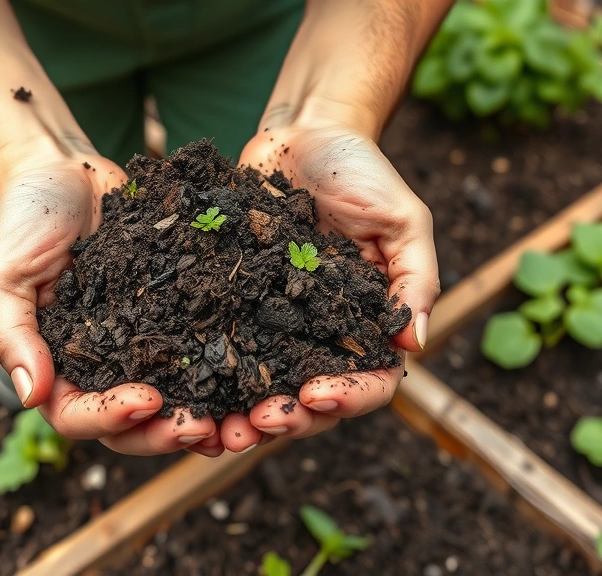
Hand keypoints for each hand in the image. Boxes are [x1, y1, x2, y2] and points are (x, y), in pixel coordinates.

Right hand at [0, 151, 217, 454]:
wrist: (67, 168)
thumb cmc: (24, 217)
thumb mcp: (4, 274)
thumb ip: (13, 334)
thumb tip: (31, 396)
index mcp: (55, 367)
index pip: (76, 415)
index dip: (111, 418)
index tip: (147, 401)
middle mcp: (101, 367)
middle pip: (132, 424)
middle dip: (165, 433)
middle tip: (204, 428)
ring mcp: (141, 345)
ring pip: (172, 400)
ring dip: (204, 416)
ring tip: (238, 420)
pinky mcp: (175, 316)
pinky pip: (201, 352)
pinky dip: (226, 371)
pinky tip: (257, 376)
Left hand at [212, 118, 438, 448]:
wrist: (303, 132)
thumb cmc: (362, 171)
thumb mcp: (403, 219)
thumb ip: (414, 278)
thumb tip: (413, 344)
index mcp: (367, 323)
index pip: (370, 380)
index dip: (348, 397)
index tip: (317, 394)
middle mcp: (320, 333)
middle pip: (311, 400)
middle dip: (288, 419)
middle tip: (256, 425)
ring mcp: (274, 321)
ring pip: (262, 385)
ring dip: (242, 412)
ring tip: (217, 428)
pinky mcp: (234, 302)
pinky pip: (221, 344)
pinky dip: (207, 373)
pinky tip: (186, 386)